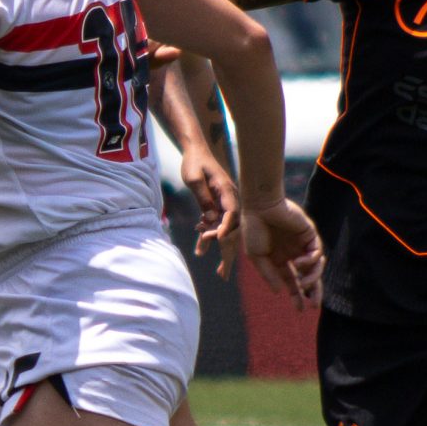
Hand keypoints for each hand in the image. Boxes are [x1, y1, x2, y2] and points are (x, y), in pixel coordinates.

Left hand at [181, 151, 241, 280]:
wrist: (196, 151)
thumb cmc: (194, 162)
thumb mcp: (194, 178)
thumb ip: (203, 198)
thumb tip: (210, 219)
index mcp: (227, 191)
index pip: (231, 214)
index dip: (225, 228)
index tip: (218, 240)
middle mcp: (230, 200)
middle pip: (231, 229)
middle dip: (228, 253)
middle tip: (224, 274)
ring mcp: (225, 204)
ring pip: (224, 231)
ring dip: (219, 250)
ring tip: (220, 273)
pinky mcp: (217, 206)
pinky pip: (214, 225)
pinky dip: (208, 238)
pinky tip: (201, 252)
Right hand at [243, 199, 323, 310]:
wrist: (260, 206)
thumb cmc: (253, 229)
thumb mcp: (257, 257)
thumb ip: (268, 274)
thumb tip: (280, 292)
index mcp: (279, 259)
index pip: (292, 281)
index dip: (296, 295)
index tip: (300, 310)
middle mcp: (292, 253)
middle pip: (308, 276)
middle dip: (312, 292)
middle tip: (314, 306)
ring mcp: (301, 244)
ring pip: (315, 267)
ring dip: (311, 279)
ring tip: (303, 284)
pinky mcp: (309, 234)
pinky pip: (316, 252)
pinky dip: (310, 261)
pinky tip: (298, 263)